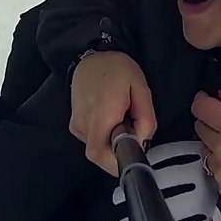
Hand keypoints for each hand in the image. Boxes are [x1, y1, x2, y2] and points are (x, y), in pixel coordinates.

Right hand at [69, 51, 156, 175]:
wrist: (91, 57)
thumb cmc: (117, 69)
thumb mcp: (141, 88)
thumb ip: (146, 118)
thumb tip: (143, 142)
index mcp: (101, 113)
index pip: (100, 153)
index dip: (116, 162)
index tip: (132, 154)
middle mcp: (83, 123)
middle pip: (100, 156)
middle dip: (119, 153)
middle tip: (131, 132)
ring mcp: (76, 126)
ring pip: (97, 150)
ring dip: (112, 144)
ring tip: (120, 120)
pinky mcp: (74, 126)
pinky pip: (92, 142)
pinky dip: (105, 137)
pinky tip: (111, 119)